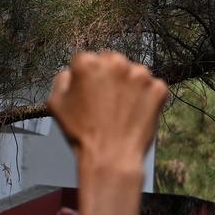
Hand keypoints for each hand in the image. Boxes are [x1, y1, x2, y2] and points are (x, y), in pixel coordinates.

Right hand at [47, 52, 167, 173]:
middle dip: (110, 76)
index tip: (90, 92)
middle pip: (113, 61)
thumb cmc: (80, 131)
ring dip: (130, 84)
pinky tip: (137, 112)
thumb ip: (63, 78)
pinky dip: (148, 97)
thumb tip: (73, 71)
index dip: (88, 77)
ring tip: (122, 108)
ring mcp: (140, 75)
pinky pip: (153, 87)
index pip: (88, 59)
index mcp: (88, 62)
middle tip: (108, 100)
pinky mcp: (159, 88)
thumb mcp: (56, 103)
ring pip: (135, 73)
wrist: (111, 156)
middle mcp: (116, 62)